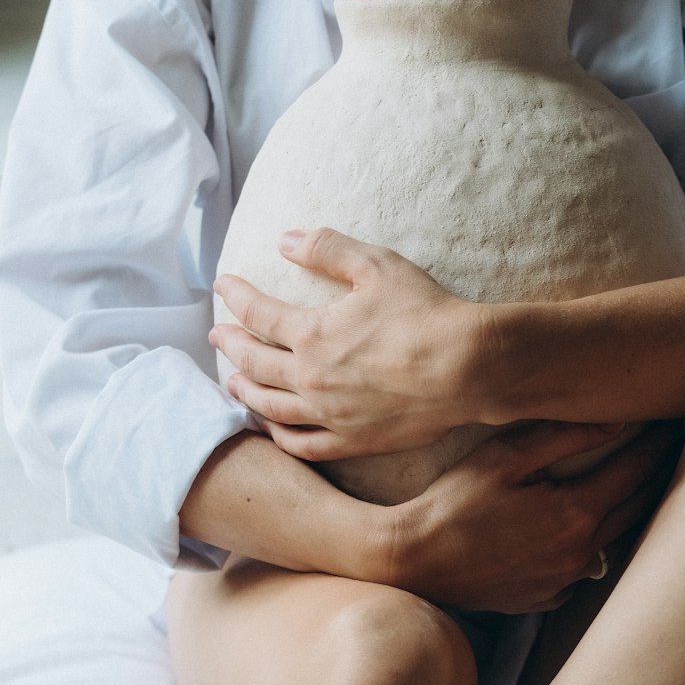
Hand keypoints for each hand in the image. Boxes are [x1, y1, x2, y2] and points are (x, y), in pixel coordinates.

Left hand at [210, 227, 478, 460]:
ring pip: (269, 407)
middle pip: (254, 362)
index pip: (258, 313)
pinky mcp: (352, 440)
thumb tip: (284, 240)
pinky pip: (301, 443)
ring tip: (232, 381)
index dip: (237, 295)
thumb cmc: (425, 314)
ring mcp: (329, 414)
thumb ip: (326, 249)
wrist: (467, 369)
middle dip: (230, 344)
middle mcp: (310, 378)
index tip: (224, 285)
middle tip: (218, 334)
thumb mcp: (376, 265)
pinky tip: (271, 426)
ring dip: (245, 390)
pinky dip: (278, 434)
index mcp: (311, 333)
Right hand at [385, 417, 684, 614]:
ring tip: (640, 476)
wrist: (413, 562)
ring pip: (616, 539)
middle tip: (673, 441)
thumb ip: (563, 435)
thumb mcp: (503, 455)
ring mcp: (565, 581)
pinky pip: (585, 567)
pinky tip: (589, 522)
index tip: (674, 417)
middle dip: (657, 471)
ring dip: (631, 507)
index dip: (658, 440)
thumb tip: (618, 419)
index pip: (637, 469)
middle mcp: (580, 554)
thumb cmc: (452, 501)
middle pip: (639, 506)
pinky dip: (594, 542)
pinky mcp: (547, 598)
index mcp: (576, 514)